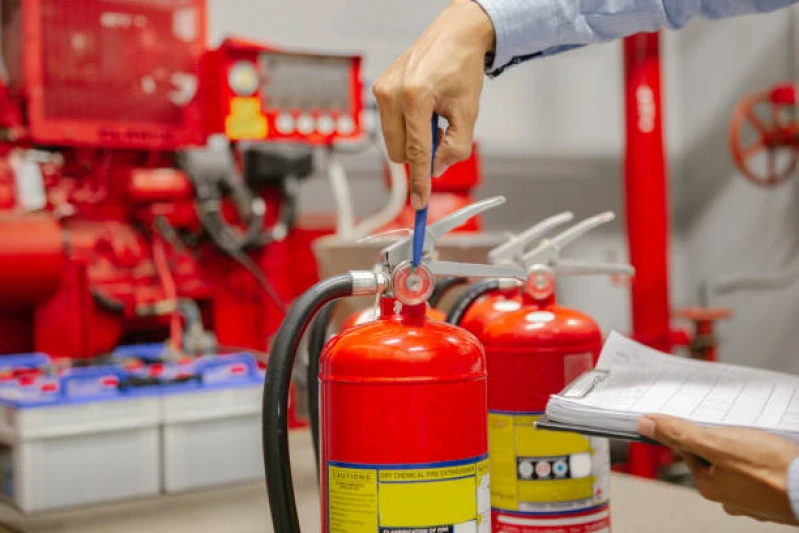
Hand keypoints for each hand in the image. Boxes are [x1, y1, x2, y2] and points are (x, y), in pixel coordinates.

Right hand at [372, 0, 494, 208]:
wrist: (454, 36)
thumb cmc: (461, 67)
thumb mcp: (468, 111)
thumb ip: (456, 146)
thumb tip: (437, 169)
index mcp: (415, 97)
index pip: (416, 152)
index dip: (419, 181)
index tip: (420, 202)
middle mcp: (392, 93)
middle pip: (400, 152)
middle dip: (420, 154)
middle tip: (442, 134)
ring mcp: (382, 90)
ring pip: (393, 143)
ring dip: (413, 141)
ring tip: (433, 119)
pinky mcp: (378, 90)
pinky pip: (389, 127)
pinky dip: (406, 128)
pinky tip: (422, 111)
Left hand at [638, 414, 798, 524]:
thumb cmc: (772, 469)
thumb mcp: (718, 443)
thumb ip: (680, 434)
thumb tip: (645, 424)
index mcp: (709, 486)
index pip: (690, 449)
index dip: (697, 429)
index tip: (707, 418)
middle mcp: (728, 496)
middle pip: (715, 455)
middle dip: (725, 438)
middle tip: (740, 427)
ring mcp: (753, 498)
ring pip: (740, 462)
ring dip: (747, 447)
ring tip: (759, 438)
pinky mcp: (775, 494)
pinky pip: (762, 471)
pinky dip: (765, 459)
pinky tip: (773, 451)